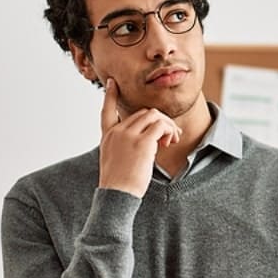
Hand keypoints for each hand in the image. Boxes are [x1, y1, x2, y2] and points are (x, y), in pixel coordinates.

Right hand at [97, 78, 181, 197]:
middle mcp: (117, 132)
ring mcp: (129, 136)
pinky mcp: (142, 142)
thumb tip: (146, 144)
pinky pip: (161, 126)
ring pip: (154, 115)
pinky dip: (169, 131)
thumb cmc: (119, 184)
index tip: (112, 83)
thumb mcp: (114, 161)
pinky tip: (170, 142)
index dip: (110, 95)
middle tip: (169, 137)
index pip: (106, 110)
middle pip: (142, 113)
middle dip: (160, 121)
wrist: (117, 195)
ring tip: (171, 140)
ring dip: (167, 125)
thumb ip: (124, 147)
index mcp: (108, 137)